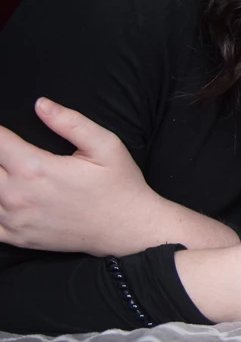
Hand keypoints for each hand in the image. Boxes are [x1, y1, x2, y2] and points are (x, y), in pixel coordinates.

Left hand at [0, 98, 236, 255]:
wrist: (127, 228)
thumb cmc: (119, 185)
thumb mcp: (106, 146)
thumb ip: (71, 123)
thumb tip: (41, 104)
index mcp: (36, 169)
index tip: (3, 129)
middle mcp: (18, 196)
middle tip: (10, 152)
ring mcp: (14, 220)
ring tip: (8, 168)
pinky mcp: (17, 237)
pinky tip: (5, 197)